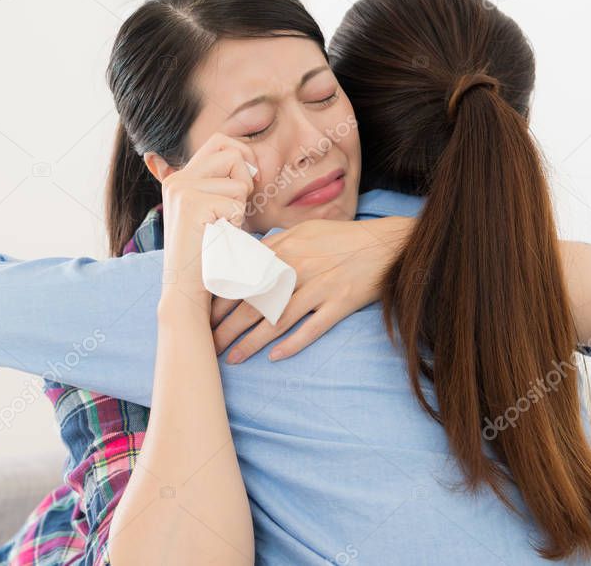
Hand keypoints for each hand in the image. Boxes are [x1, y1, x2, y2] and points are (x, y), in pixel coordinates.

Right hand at [159, 132, 257, 303]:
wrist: (186, 286)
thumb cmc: (208, 252)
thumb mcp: (212, 211)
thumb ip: (222, 185)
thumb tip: (250, 161)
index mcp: (179, 177)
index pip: (220, 142)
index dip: (242, 156)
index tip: (249, 183)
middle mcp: (177, 179)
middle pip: (231, 153)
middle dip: (246, 179)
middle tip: (237, 208)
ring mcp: (182, 190)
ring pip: (238, 182)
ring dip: (240, 208)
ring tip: (221, 228)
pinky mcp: (191, 204)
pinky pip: (236, 204)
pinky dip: (235, 223)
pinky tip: (218, 236)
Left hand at [211, 215, 412, 362]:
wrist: (386, 244)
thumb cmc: (342, 239)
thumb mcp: (304, 232)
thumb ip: (275, 245)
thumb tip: (246, 258)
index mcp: (285, 249)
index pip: (243, 278)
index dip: (221, 300)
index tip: (205, 318)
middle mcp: (298, 267)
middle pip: (254, 302)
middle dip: (227, 327)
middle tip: (209, 345)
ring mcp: (319, 286)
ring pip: (277, 319)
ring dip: (251, 342)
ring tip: (232, 358)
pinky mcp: (340, 303)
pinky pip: (312, 328)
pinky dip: (293, 344)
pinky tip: (275, 357)